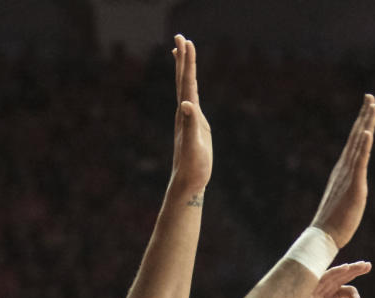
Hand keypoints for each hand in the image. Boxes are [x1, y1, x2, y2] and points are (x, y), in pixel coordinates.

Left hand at [171, 35, 211, 197]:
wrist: (187, 183)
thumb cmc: (193, 167)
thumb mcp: (194, 146)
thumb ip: (190, 124)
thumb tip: (186, 103)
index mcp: (186, 114)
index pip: (187, 82)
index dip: (188, 62)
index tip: (186, 41)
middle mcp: (185, 113)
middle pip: (183, 81)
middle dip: (183, 58)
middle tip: (180, 36)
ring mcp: (188, 119)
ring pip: (185, 89)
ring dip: (184, 70)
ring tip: (180, 53)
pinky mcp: (193, 127)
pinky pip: (190, 101)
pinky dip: (190, 89)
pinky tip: (190, 88)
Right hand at [272, 262, 370, 297]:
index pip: (340, 292)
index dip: (352, 293)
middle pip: (336, 281)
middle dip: (352, 272)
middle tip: (368, 265)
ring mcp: (308, 296)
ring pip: (329, 277)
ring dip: (345, 270)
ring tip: (362, 265)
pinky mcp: (301, 295)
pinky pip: (319, 279)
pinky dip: (332, 273)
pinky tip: (345, 268)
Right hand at [311, 94, 374, 249]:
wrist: (324, 237)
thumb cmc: (333, 225)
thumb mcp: (344, 202)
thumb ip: (348, 192)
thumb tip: (350, 193)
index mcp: (343, 172)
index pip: (355, 144)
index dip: (361, 124)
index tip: (367, 108)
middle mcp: (344, 169)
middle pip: (356, 137)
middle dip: (364, 115)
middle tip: (370, 97)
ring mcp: (348, 175)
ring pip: (359, 144)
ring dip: (366, 123)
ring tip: (373, 106)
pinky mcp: (354, 186)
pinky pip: (360, 162)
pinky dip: (364, 146)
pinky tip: (368, 131)